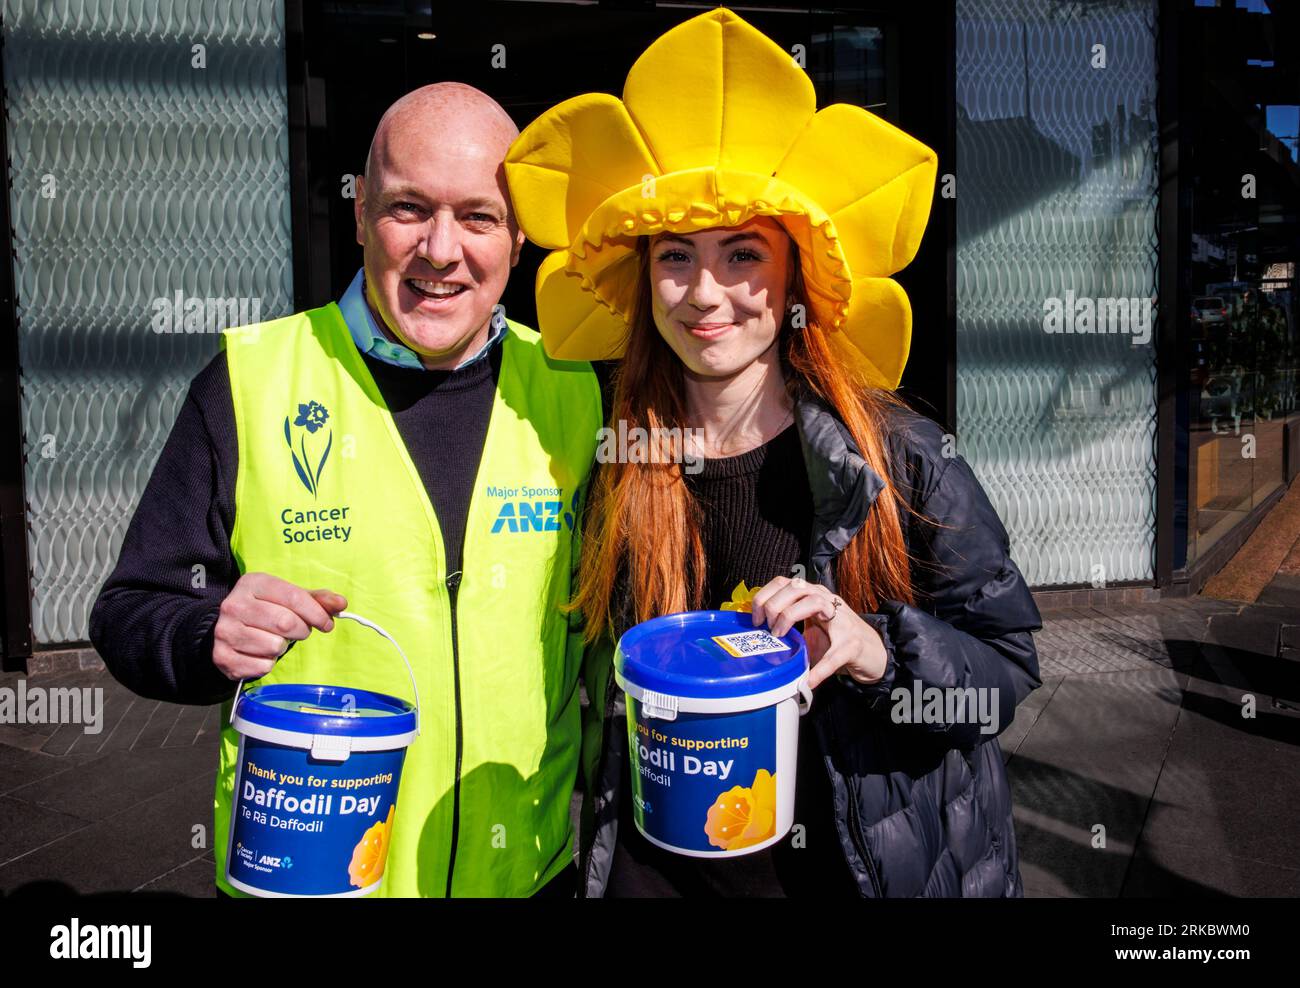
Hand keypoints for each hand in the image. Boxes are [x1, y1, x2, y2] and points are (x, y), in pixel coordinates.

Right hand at [212, 572, 347, 680]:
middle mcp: (234, 605)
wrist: (223, 629)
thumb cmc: (265, 610)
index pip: (294, 597)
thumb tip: (342, 604)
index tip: (326, 623)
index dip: (317, 613)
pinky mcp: (222, 657)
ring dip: (282, 647)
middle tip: (298, 631)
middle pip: (286, 623)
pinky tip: (260, 652)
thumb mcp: (287, 597)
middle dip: (301, 630)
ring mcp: (225, 632)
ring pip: (274, 646)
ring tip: (274, 639)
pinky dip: (269, 663)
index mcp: (253, 583)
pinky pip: (262, 666)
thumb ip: (316, 600)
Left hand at [749, 576, 886, 689]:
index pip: (785, 582)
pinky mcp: (853, 644)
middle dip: (775, 605)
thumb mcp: (809, 631)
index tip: (755, 617)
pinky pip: (833, 656)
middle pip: (796, 586)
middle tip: (767, 627)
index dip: (765, 596)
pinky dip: (819, 670)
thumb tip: (758, 636)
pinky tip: (809, 680)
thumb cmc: (838, 641)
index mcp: (813, 596)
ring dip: (790, 617)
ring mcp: (842, 620)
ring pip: (814, 602)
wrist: (873, 654)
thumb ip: (788, 628)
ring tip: (781, 637)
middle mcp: (828, 600)